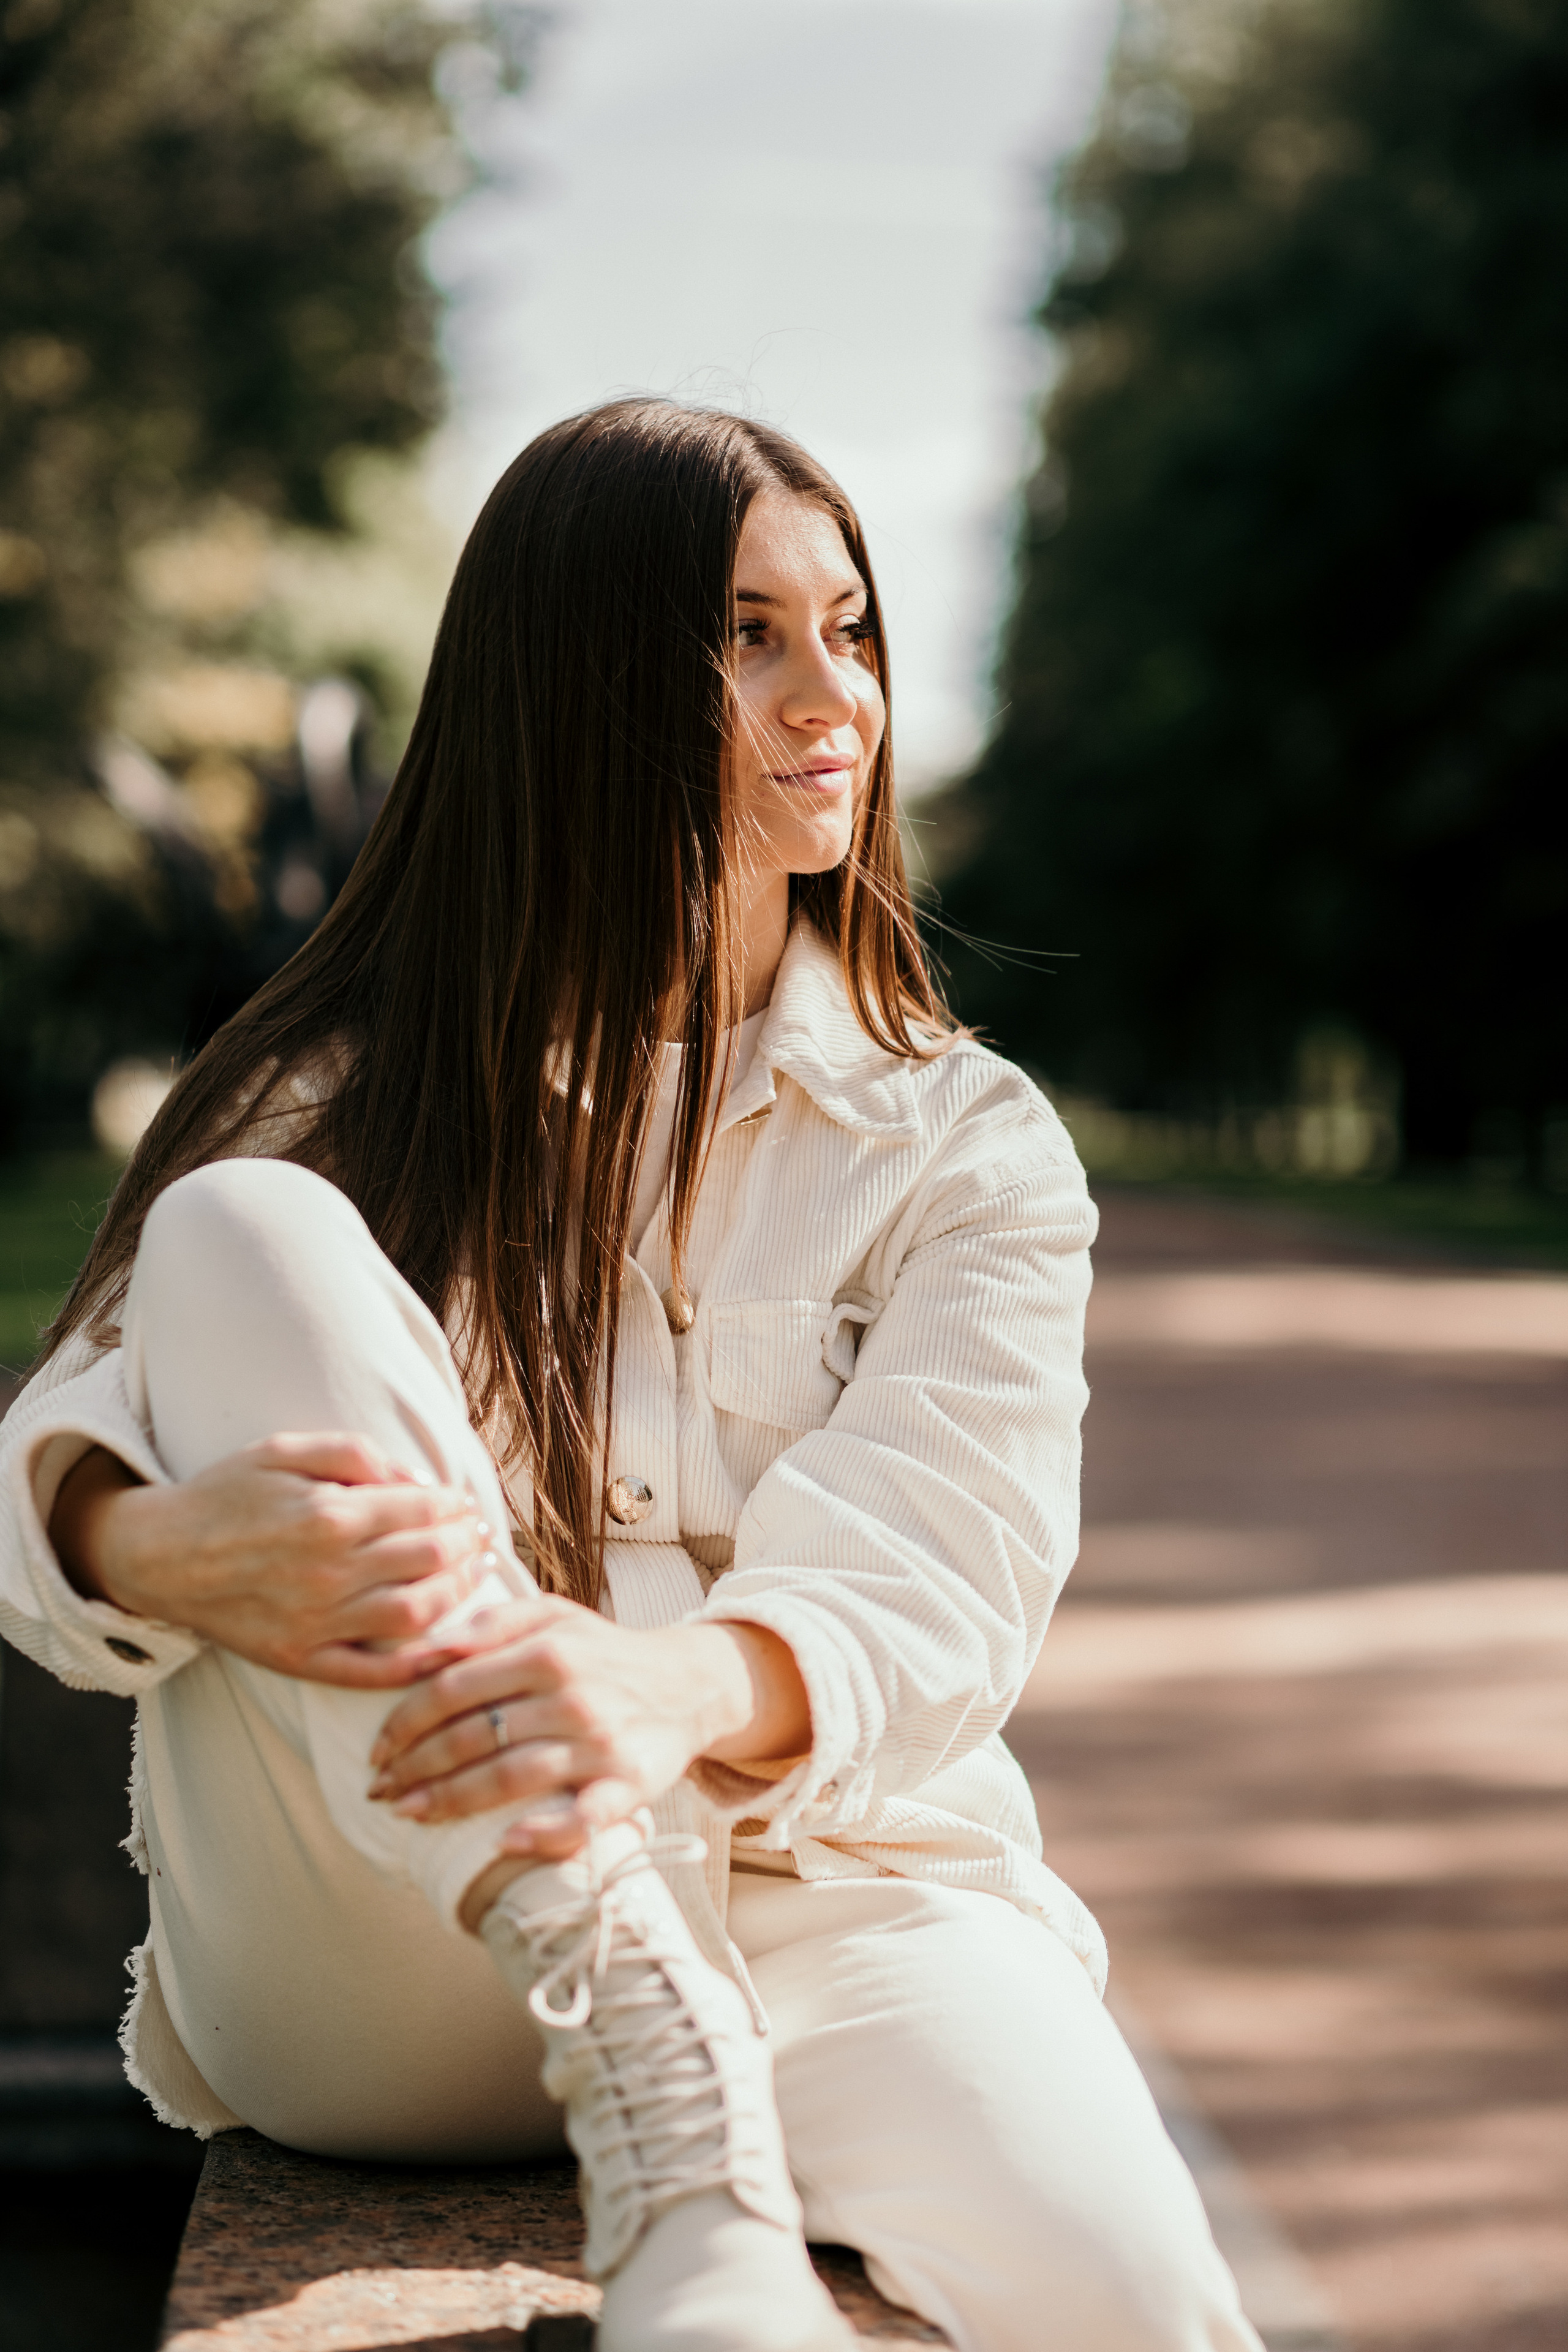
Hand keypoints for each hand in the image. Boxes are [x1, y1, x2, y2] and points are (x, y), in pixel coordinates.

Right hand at [50, 1434, 496, 1687]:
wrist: (161, 1555)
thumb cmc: (227, 1493)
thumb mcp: (285, 1448)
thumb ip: (355, 1455)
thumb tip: (416, 1480)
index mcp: (327, 1515)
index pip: (424, 1511)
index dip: (457, 1506)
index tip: (466, 1504)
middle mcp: (328, 1573)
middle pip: (431, 1559)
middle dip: (468, 1544)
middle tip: (481, 1536)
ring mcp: (317, 1622)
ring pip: (416, 1614)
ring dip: (460, 1592)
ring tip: (475, 1574)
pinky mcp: (303, 1659)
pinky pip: (374, 1671)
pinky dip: (421, 1665)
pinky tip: (452, 1646)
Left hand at [367, 1598, 810, 1857]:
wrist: (688, 1683)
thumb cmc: (603, 1653)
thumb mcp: (553, 1616)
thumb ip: (489, 1625)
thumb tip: (422, 1652)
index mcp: (547, 1650)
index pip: (453, 1688)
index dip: (405, 1722)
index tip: (376, 1749)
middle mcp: (573, 1695)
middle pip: (474, 1737)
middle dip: (415, 1767)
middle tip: (380, 1790)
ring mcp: (602, 1743)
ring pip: (511, 1777)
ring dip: (452, 1800)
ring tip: (411, 1814)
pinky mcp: (631, 1784)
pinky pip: (583, 1816)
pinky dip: (544, 1832)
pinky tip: (503, 1843)